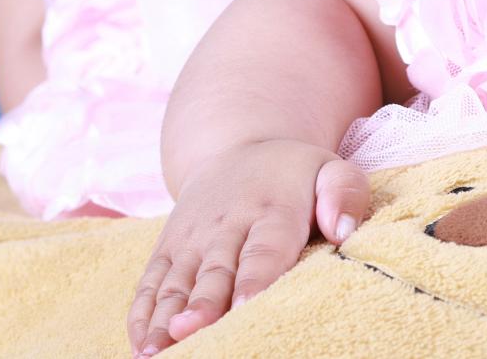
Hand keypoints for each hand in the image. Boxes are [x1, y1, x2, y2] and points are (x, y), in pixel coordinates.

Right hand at [127, 138, 369, 355]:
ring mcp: (191, 238)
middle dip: (201, 306)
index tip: (243, 309)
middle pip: (214, 272)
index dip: (253, 281)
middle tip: (190, 334)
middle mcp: (225, 225)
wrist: (239, 147)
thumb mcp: (329, 169)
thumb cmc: (295, 175)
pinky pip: (151, 283)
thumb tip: (342, 231)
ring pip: (176, 283)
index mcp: (271, 209)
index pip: (264, 250)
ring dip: (164, 319)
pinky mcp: (167, 248)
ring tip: (156, 353)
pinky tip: (141, 346)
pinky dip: (142, 315)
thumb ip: (344, 193)